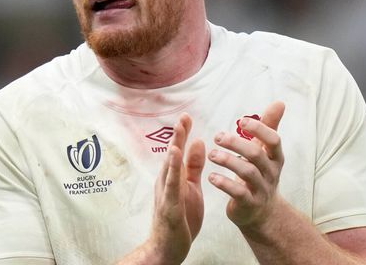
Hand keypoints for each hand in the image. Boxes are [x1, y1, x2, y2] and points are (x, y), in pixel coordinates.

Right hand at [143, 113, 205, 263]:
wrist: (167, 248)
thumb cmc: (180, 218)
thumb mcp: (191, 188)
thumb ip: (193, 166)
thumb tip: (198, 142)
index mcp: (174, 177)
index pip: (178, 151)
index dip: (182, 134)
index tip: (187, 116)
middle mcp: (167, 182)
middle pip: (172, 155)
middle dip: (178, 136)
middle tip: (184, 116)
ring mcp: (166, 194)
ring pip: (170, 169)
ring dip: (174, 149)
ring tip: (179, 132)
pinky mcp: (170, 207)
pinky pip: (172, 187)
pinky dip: (173, 171)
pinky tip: (176, 160)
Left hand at [207, 101, 285, 228]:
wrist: (262, 212)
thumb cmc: (261, 173)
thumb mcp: (266, 151)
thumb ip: (269, 127)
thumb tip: (280, 102)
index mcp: (275, 157)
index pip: (273, 140)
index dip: (259, 129)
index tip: (242, 121)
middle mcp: (271, 173)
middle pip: (256, 155)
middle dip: (236, 144)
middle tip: (217, 136)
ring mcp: (261, 189)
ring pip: (247, 173)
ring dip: (227, 161)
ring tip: (212, 154)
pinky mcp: (249, 204)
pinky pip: (238, 193)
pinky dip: (224, 184)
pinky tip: (211, 177)